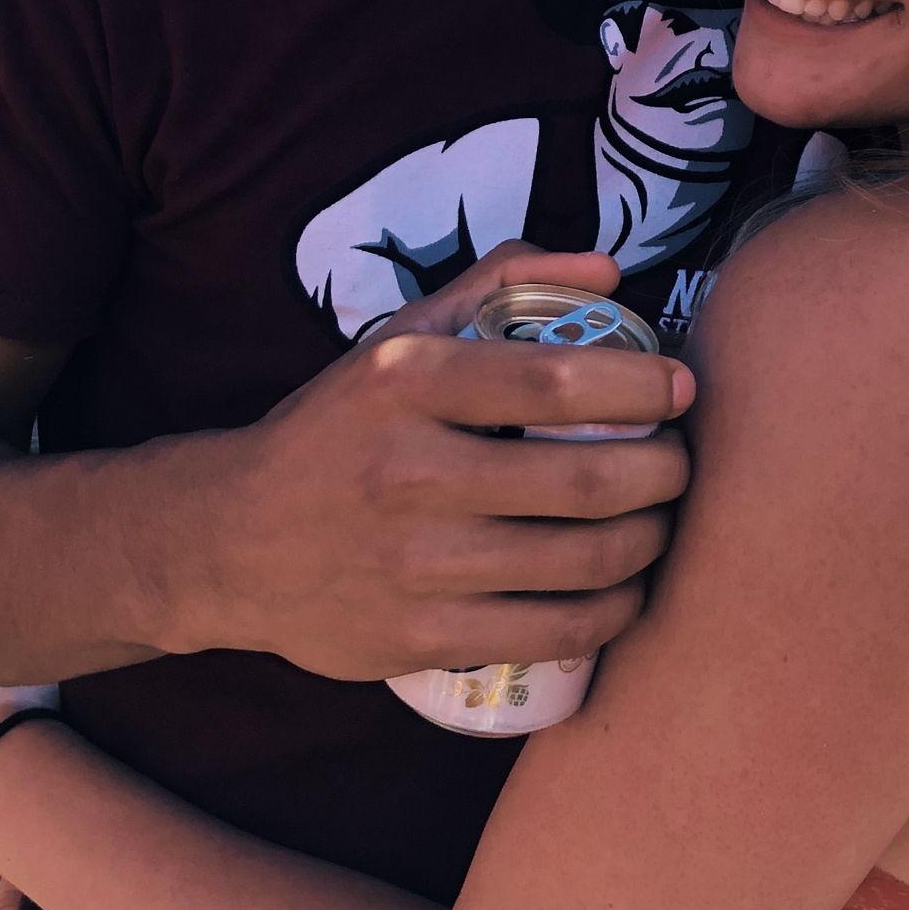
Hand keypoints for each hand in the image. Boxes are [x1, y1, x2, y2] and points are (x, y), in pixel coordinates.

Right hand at [177, 242, 694, 680]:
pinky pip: (551, 631)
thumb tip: (607, 271)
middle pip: (585, 478)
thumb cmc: (339, 428)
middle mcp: (407, 470)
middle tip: (681, 464)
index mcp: (406, 380)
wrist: (227, 541)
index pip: (558, 378)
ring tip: (661, 521)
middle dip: (665, 472)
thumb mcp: (400, 337)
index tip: (681, 390)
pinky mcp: (416, 638)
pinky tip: (628, 588)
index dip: (643, 386)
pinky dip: (613, 611)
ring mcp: (412, 563)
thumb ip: (500, 282)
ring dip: (650, 542)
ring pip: (581, 561)